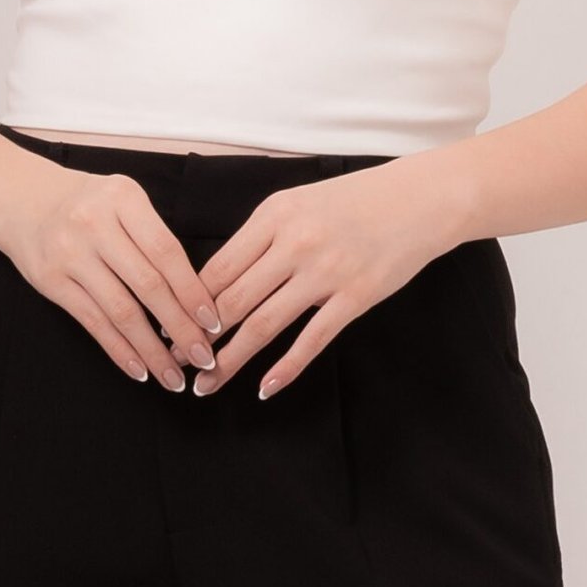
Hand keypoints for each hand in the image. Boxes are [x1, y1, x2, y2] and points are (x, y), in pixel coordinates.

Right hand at [0, 158, 222, 389]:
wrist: (22, 199)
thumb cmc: (88, 204)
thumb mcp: (123, 199)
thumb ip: (154, 236)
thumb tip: (195, 296)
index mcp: (124, 198)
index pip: (167, 252)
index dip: (193, 291)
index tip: (213, 322)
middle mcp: (95, 223)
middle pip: (148, 285)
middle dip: (181, 327)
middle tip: (203, 357)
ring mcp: (69, 254)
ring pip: (121, 310)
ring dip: (151, 350)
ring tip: (173, 376)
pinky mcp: (50, 281)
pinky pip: (92, 322)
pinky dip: (119, 350)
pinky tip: (139, 369)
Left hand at [183, 157, 462, 398]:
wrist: (419, 199)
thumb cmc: (352, 201)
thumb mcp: (297, 204)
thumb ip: (259, 239)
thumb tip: (215, 282)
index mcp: (274, 215)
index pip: (217, 268)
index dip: (187, 303)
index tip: (167, 326)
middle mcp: (295, 242)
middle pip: (232, 301)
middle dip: (197, 337)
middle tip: (176, 362)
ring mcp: (327, 272)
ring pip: (264, 325)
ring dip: (230, 360)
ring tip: (207, 384)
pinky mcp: (356, 297)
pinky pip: (312, 340)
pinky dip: (284, 368)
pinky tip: (264, 387)